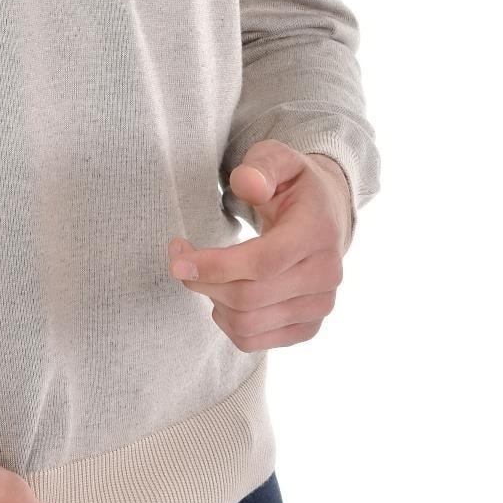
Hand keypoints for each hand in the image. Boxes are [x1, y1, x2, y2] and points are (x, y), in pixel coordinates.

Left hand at [167, 140, 352, 351]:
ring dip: (212, 301)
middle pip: (249, 298)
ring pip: (248, 324)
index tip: (176, 259)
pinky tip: (222, 295)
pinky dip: (227, 323)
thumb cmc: (293, 184)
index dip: (216, 266)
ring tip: (204, 273)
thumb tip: (247, 183)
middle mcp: (326, 274)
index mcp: (317, 231)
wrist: (326, 213)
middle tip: (181, 258)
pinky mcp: (309, 326)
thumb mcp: (278, 159)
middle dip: (203, 281)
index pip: (263, 263)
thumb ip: (260, 167)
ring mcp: (320, 305)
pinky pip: (254, 342)